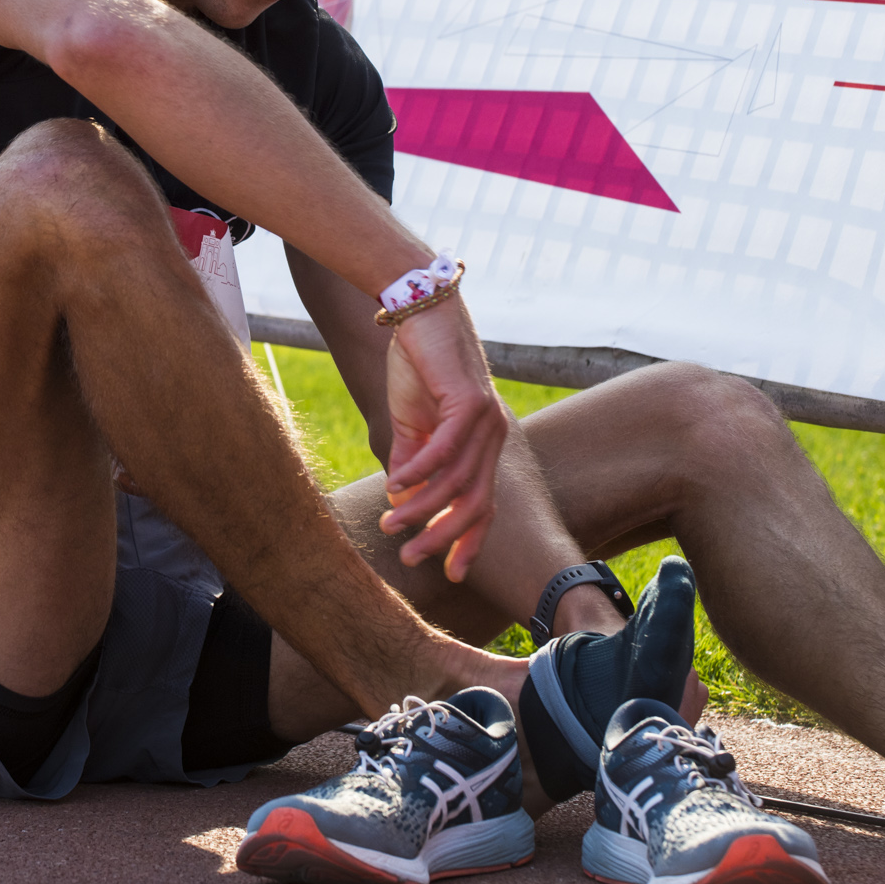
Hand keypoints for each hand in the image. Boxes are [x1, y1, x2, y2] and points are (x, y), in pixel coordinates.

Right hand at [377, 298, 508, 579]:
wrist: (418, 309)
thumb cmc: (417, 364)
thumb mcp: (410, 422)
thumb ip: (411, 462)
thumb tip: (402, 503)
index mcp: (484, 444)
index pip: (484, 503)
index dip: (469, 540)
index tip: (450, 573)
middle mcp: (494, 435)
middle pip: (476, 502)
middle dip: (443, 536)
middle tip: (411, 557)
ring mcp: (486, 419)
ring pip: (458, 480)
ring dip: (423, 507)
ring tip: (390, 524)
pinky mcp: (469, 401)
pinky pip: (445, 448)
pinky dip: (420, 471)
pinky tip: (395, 485)